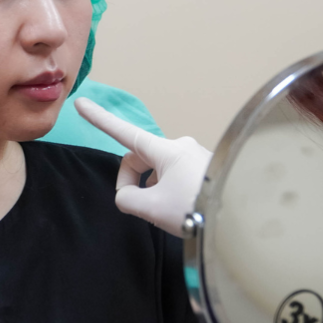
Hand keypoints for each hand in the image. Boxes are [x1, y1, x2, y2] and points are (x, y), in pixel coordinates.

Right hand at [74, 98, 211, 235]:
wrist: (241, 219)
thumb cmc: (195, 209)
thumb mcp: (152, 208)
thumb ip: (128, 199)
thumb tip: (129, 195)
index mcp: (165, 150)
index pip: (123, 132)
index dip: (100, 120)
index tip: (81, 103)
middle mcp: (181, 146)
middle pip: (141, 158)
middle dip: (132, 180)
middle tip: (136, 207)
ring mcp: (196, 156)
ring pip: (159, 170)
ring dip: (153, 188)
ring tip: (166, 213)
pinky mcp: (208, 168)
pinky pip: (177, 175)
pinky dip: (170, 190)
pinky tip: (181, 210)